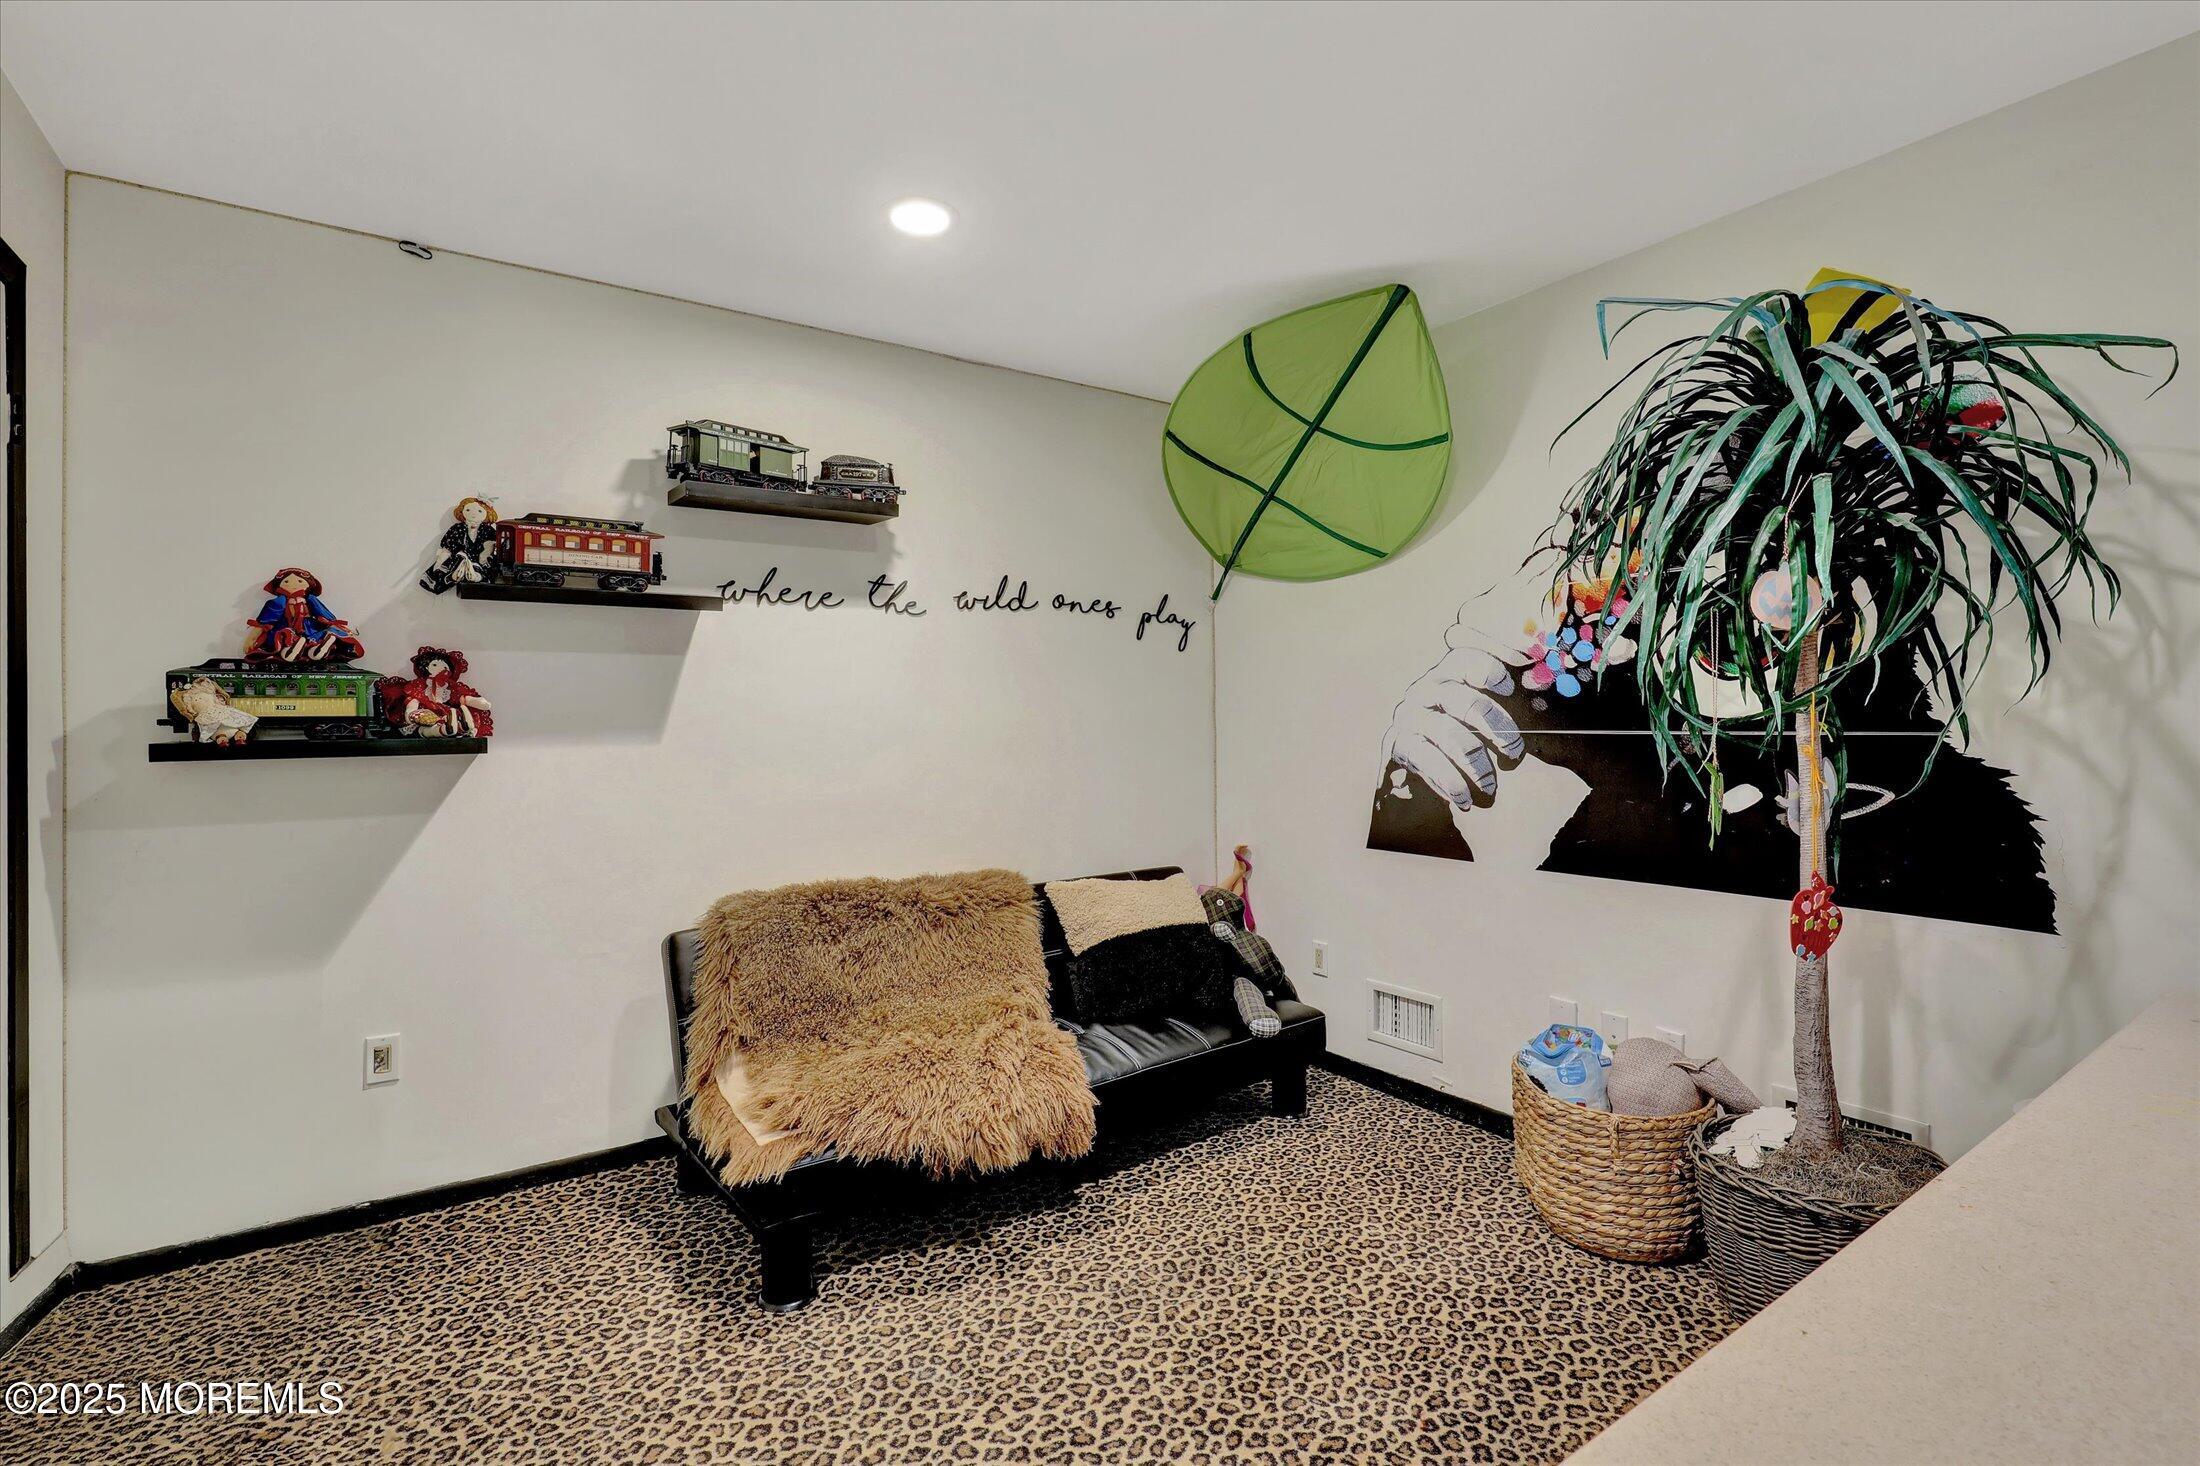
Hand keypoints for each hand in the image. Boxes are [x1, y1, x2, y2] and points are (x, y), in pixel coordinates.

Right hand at [1384, 643, 1527, 807]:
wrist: (1405, 748)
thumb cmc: (1450, 722)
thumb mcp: (1468, 701)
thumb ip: (1497, 689)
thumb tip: (1535, 675)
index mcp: (1446, 673)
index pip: (1465, 659)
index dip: (1489, 671)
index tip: (1509, 690)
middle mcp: (1426, 690)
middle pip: (1465, 702)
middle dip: (1497, 727)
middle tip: (1515, 750)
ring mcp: (1411, 717)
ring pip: (1452, 737)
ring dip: (1478, 765)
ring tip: (1491, 786)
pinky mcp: (1401, 744)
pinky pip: (1431, 763)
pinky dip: (1453, 784)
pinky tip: (1465, 799)